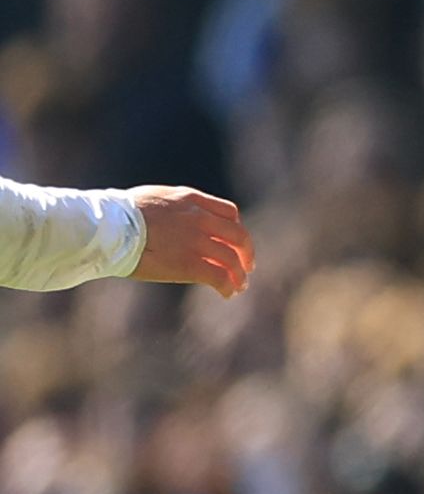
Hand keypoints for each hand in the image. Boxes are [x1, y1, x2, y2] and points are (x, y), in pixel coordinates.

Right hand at [125, 187, 249, 295]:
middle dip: (246, 252)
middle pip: (238, 236)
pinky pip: (220, 277)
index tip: (233, 241)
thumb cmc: (116, 215)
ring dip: (238, 274)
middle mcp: (199, 218)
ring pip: (231, 259)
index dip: (235, 229)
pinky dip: (228, 286)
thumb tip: (170, 220)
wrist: (107, 228)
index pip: (228, 213)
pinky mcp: (191, 264)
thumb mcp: (151, 199)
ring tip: (238, 286)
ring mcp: (197, 241)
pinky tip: (227, 294)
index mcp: (190, 200)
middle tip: (247, 266)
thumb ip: (171, 209)